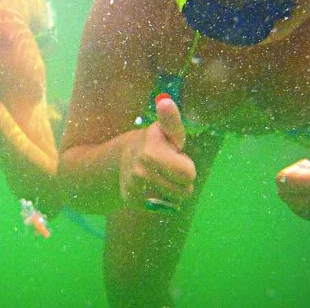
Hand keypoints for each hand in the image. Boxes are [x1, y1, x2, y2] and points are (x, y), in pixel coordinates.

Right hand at [119, 94, 195, 210]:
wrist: (121, 160)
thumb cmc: (155, 143)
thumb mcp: (165, 130)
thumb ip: (170, 119)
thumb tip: (165, 101)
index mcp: (151, 151)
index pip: (188, 173)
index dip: (186, 165)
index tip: (175, 155)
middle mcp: (140, 171)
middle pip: (185, 190)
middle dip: (182, 180)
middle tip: (169, 167)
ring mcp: (135, 188)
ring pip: (176, 201)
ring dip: (173, 191)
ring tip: (162, 177)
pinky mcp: (132, 201)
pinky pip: (165, 209)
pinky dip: (163, 201)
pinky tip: (153, 188)